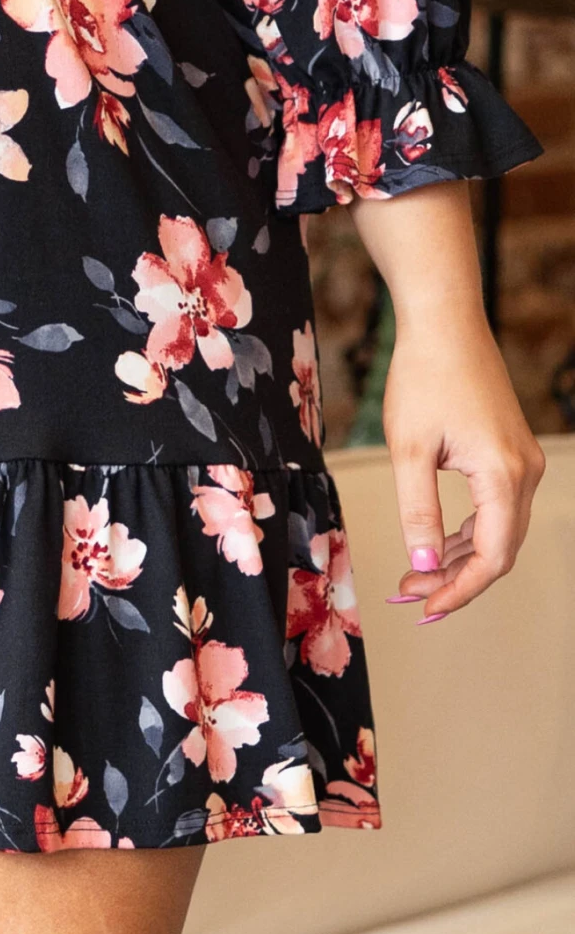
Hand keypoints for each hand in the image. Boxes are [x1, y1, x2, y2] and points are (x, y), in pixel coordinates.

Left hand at [382, 314, 543, 621]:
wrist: (444, 325)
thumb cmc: (424, 377)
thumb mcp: (410, 449)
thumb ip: (418, 510)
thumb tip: (422, 563)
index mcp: (503, 475)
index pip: (492, 556)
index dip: (459, 590)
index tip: (424, 608)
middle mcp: (524, 472)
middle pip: (499, 550)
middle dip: (454, 579)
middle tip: (409, 595)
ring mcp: (522, 462)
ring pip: (499, 531)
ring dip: (458, 558)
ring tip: (414, 575)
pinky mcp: (510, 453)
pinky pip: (496, 508)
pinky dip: (467, 532)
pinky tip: (435, 544)